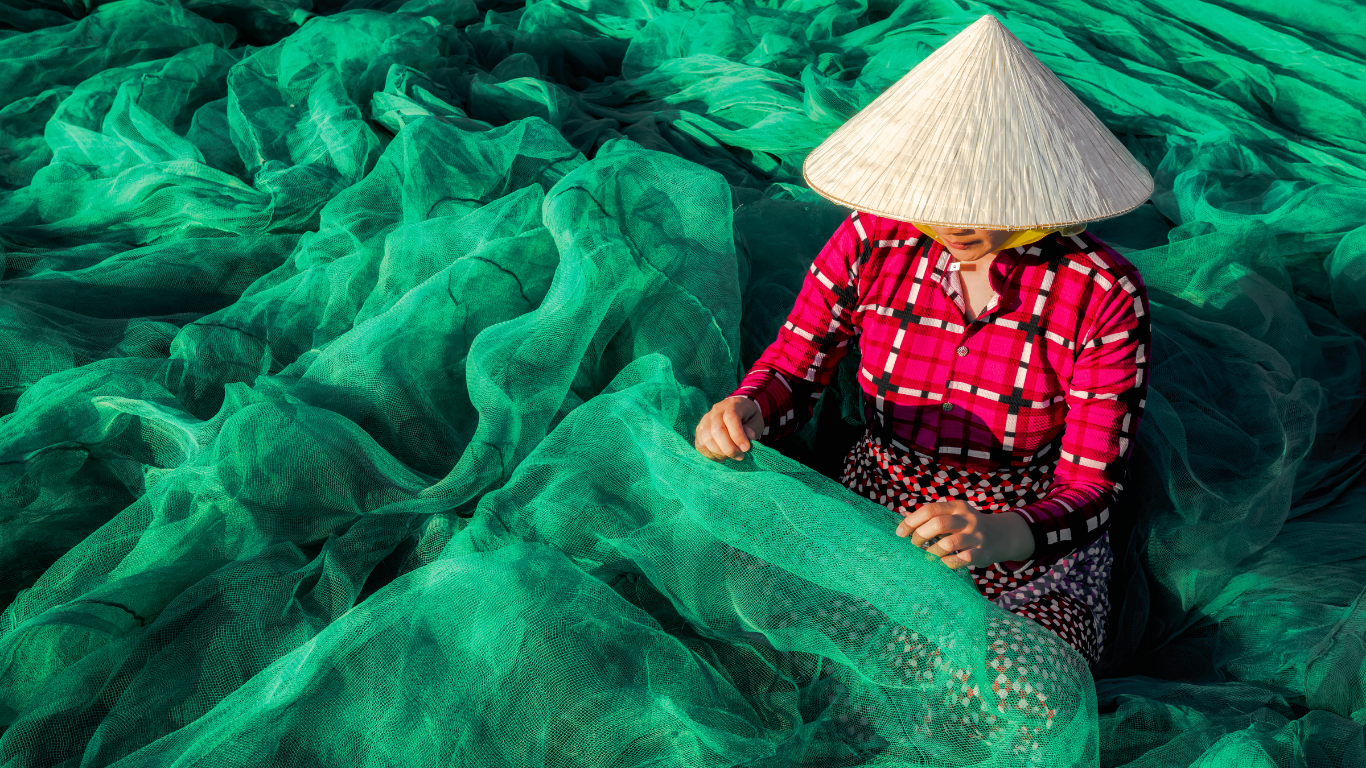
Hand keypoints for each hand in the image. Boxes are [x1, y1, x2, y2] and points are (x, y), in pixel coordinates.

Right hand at [694, 397, 764, 460]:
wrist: (736, 411)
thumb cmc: (748, 418)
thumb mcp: (756, 421)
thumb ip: (752, 428)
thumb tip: (748, 436)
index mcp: (733, 405)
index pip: (731, 418)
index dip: (738, 435)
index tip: (746, 448)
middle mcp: (716, 410)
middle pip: (717, 430)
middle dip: (729, 448)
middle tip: (740, 456)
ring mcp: (705, 419)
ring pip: (707, 439)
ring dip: (720, 453)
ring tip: (731, 456)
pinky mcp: (699, 429)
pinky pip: (701, 444)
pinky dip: (711, 454)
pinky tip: (722, 456)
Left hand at [895, 501, 1034, 567]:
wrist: (1001, 536)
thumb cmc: (966, 527)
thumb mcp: (952, 515)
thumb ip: (930, 516)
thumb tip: (902, 517)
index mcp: (957, 506)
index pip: (930, 510)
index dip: (911, 521)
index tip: (899, 533)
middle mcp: (967, 518)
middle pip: (938, 524)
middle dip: (920, 535)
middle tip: (914, 544)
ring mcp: (976, 536)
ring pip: (948, 543)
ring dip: (932, 551)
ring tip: (928, 555)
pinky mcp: (982, 552)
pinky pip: (961, 559)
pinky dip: (947, 563)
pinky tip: (942, 563)